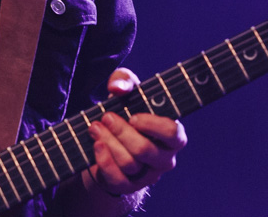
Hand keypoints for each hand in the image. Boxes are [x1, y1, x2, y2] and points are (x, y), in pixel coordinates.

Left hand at [85, 67, 186, 195]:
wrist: (108, 141)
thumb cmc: (124, 111)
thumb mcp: (126, 91)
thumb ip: (124, 80)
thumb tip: (118, 88)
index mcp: (172, 135)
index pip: (173, 133)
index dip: (153, 126)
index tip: (133, 116)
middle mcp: (164, 158)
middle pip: (145, 150)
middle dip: (121, 132)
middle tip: (106, 117)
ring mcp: (147, 175)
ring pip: (129, 163)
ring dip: (109, 142)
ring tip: (95, 127)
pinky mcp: (128, 186)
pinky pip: (117, 179)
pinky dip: (104, 161)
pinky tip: (96, 145)